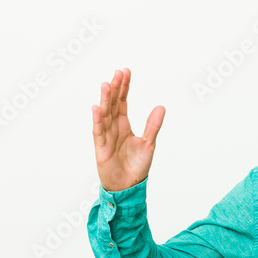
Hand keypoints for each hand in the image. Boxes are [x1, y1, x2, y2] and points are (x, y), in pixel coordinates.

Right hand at [91, 68, 165, 192]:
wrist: (128, 186)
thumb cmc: (137, 165)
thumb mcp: (148, 143)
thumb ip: (153, 125)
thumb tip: (161, 106)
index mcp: (123, 124)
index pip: (122, 101)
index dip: (123, 87)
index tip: (125, 72)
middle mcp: (113, 127)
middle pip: (112, 104)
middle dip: (114, 88)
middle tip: (117, 73)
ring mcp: (106, 136)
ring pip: (104, 114)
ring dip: (105, 99)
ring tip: (106, 84)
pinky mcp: (101, 148)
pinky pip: (99, 131)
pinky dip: (97, 120)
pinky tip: (97, 107)